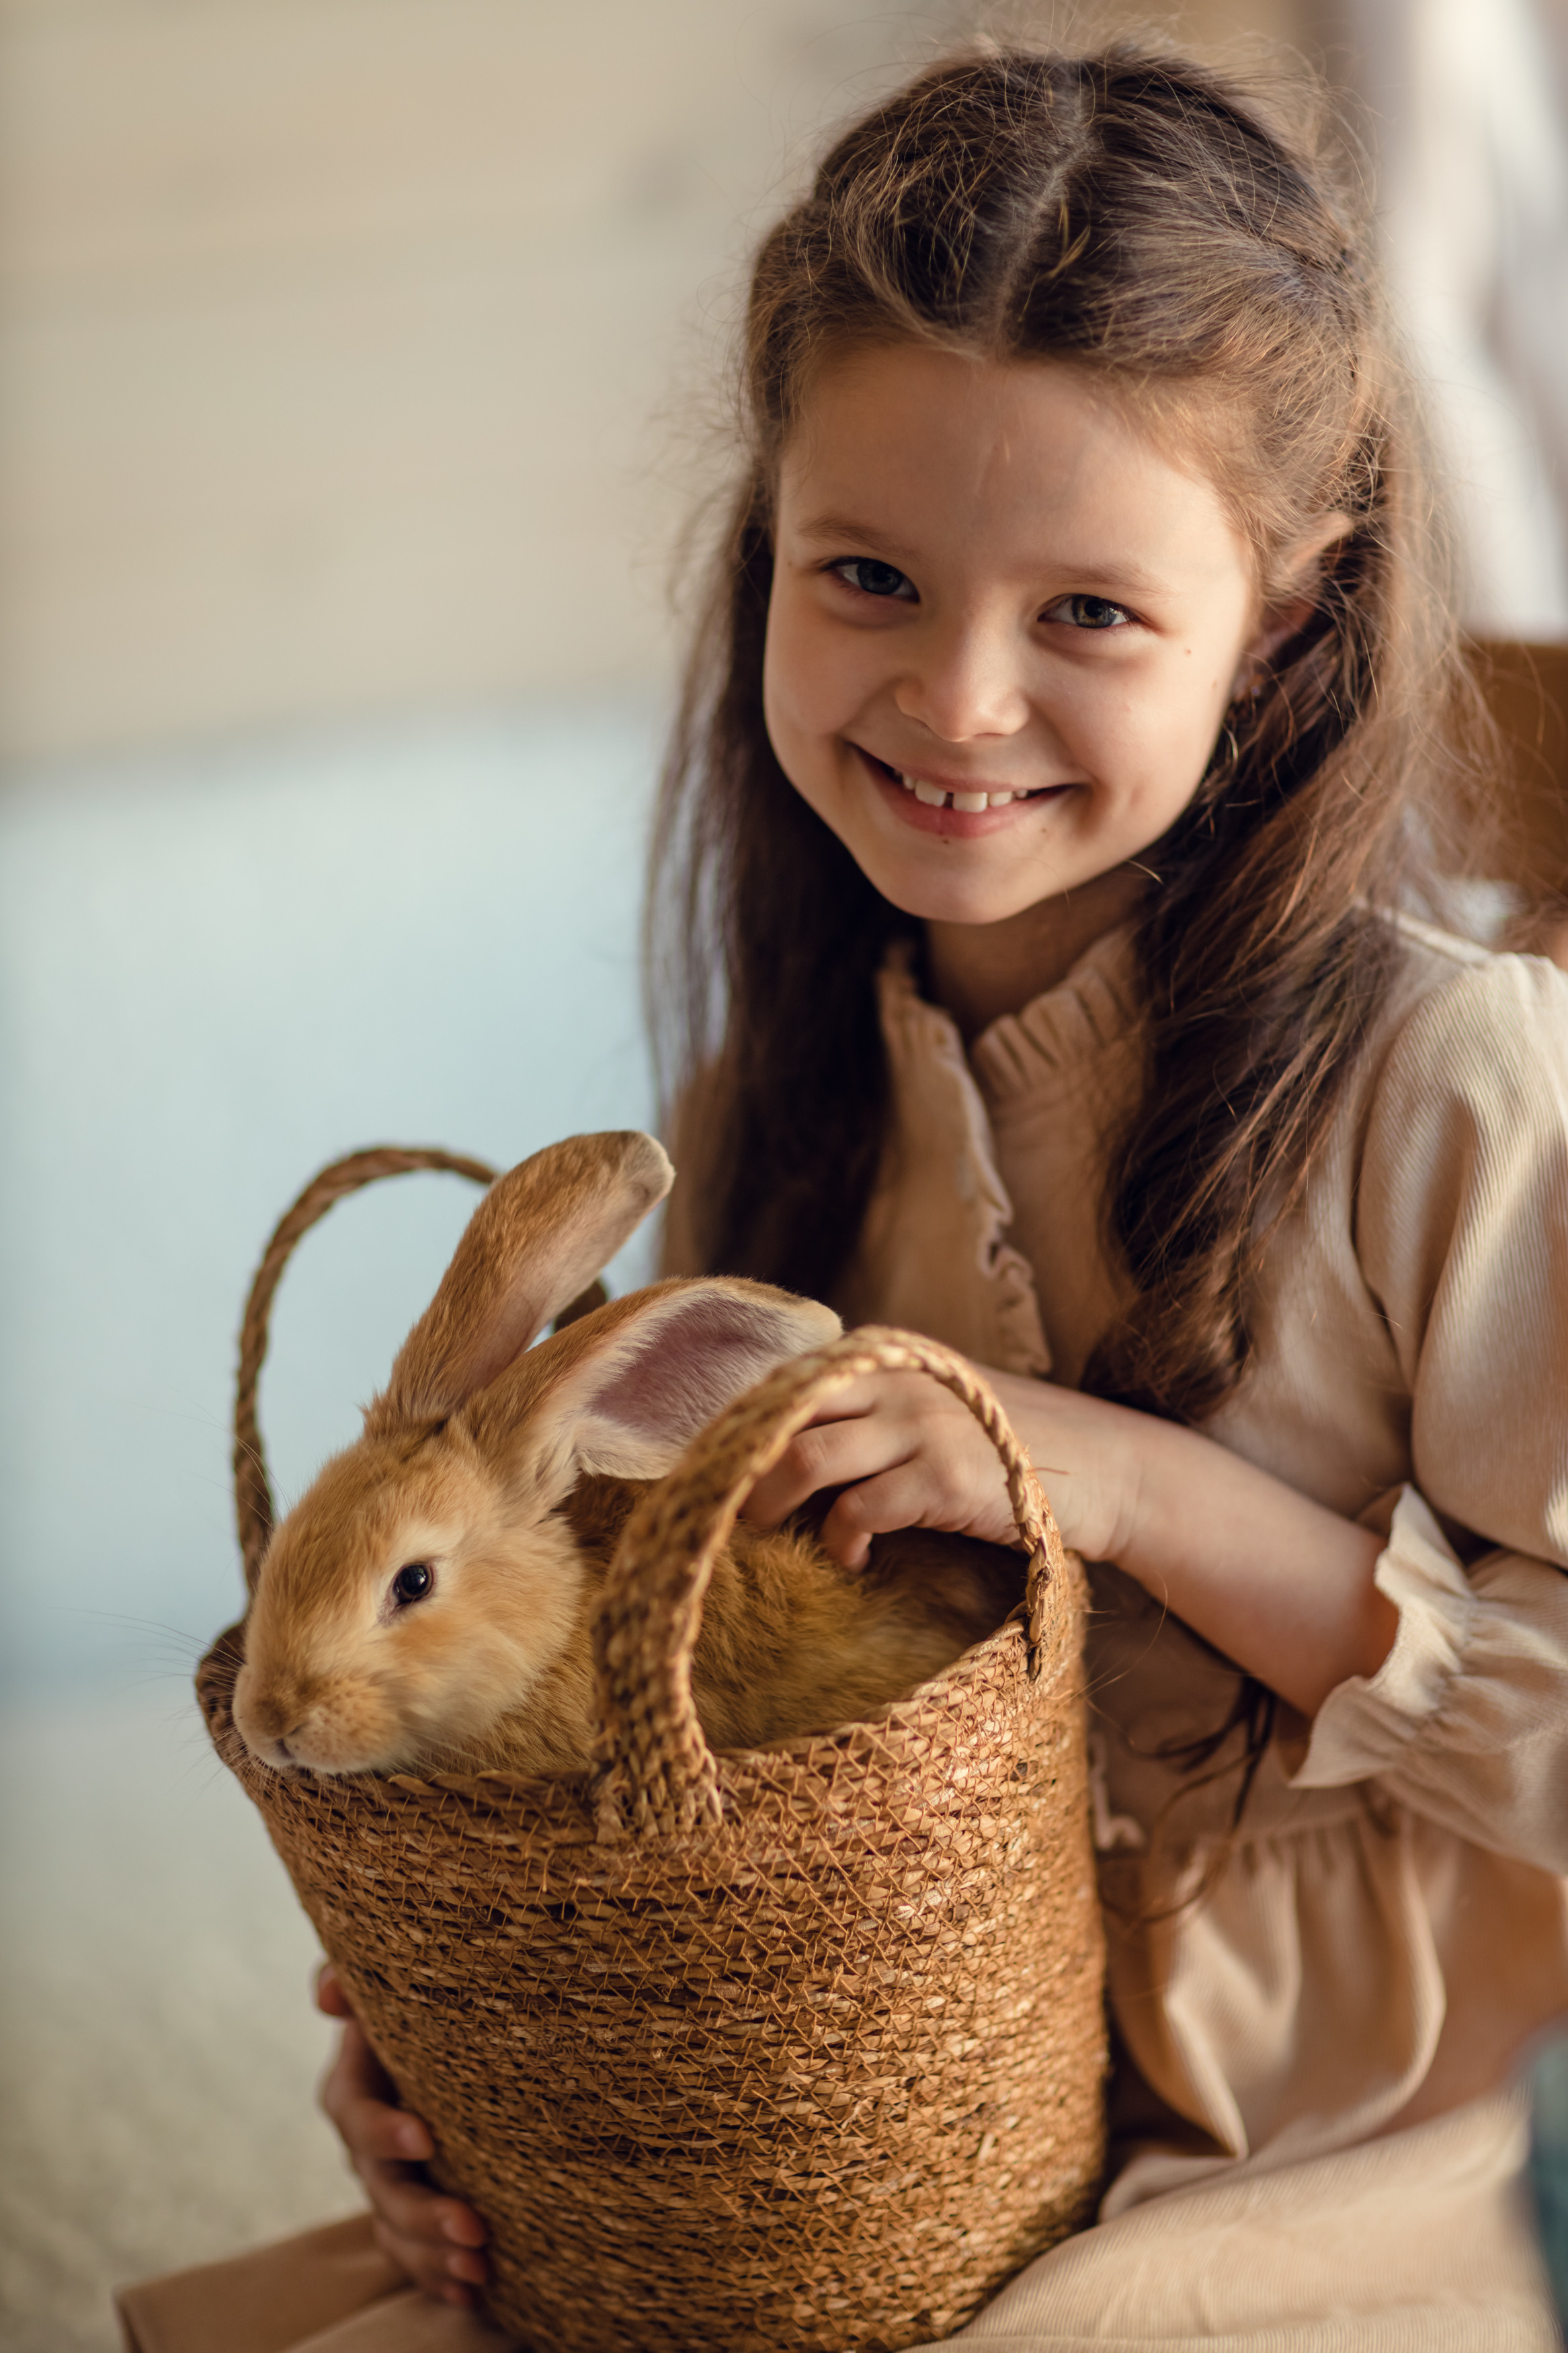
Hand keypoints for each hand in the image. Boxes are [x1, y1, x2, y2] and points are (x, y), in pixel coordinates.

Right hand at [315, 1963, 488, 2306]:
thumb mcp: (382, 1985)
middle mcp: (363, 2145)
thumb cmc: (411, 2001)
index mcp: (354, 2088)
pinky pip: (414, 2254)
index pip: (358, 2114)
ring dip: (434, 2255)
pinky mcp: (409, 2212)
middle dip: (425, 2213)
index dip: (385, 2130)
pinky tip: (474, 2289)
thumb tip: (329, 1993)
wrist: (436, 2039)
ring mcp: (385, 2184)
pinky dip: (439, 2276)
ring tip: (480, 2267)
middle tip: (473, 2227)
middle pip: (383, 2189)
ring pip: (398, 2231)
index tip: (427, 2137)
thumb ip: (349, 1979)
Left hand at [742, 1359, 1393, 1716]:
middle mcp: (895, 1377)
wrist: (1109, 1470)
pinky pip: (855, 1512)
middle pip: (776, 1413)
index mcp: (886, 1353)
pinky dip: (840, 1541)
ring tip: (764, 1535)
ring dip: (770, 1503)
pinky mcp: (940, 1478)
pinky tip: (854, 1560)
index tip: (710, 1470)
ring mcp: (919, 1424)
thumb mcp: (939, 1402)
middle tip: (720, 1510)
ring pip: (801, 1457)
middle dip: (735, 1464)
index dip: (738, 1427)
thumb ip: (873, 1405)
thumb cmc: (1014, 1446)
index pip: (784, 1379)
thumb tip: (789, 1441)